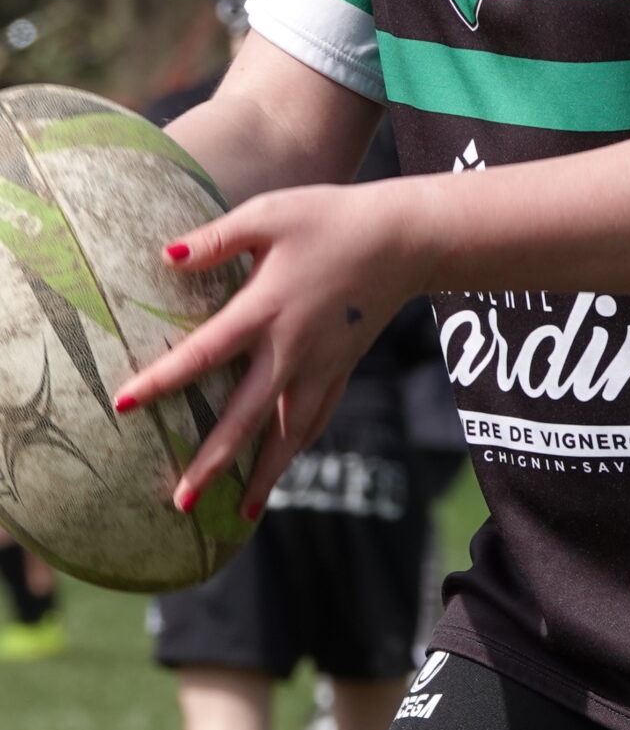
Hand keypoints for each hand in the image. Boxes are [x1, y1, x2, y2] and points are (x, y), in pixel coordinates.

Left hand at [112, 184, 424, 516]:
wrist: (404, 239)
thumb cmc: (330, 217)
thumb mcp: (269, 215)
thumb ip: (217, 238)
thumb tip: (166, 256)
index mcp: (267, 309)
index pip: (205, 353)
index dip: (163, 379)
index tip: (124, 405)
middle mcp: (293, 348)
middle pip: (247, 417)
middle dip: (214, 462)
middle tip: (181, 501)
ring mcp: (322, 365)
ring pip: (289, 433)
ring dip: (263, 475)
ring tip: (238, 514)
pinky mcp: (343, 368)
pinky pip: (317, 418)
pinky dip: (297, 449)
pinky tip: (281, 469)